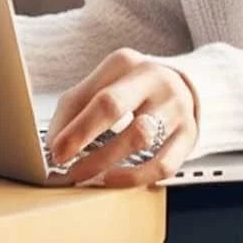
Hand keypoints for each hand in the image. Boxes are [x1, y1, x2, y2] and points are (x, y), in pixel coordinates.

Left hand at [45, 47, 199, 187]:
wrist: (179, 85)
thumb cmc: (131, 89)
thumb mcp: (102, 85)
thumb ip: (74, 108)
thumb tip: (53, 143)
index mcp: (124, 63)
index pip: (96, 97)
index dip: (74, 130)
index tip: (57, 153)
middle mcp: (153, 79)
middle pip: (115, 107)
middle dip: (87, 142)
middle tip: (70, 168)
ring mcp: (175, 106)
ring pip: (141, 138)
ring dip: (109, 163)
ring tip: (90, 176)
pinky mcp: (189, 133)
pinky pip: (163, 164)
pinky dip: (136, 177)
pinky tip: (115, 180)